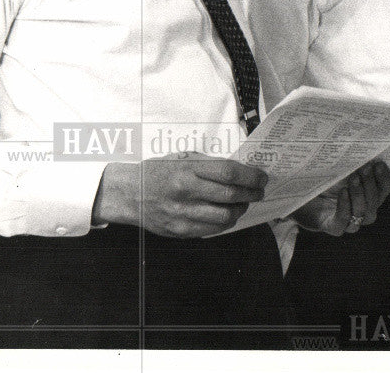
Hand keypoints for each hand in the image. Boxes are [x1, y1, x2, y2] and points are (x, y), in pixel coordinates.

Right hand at [92, 152, 268, 237]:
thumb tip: (240, 172)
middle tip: (259, 191)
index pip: (229, 173)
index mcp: (187, 170)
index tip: (261, 177)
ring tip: (243, 203)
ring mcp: (182, 214)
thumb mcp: (182, 158)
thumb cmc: (157, 171)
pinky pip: (212, 230)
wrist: (128, 193)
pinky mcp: (180, 230)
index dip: (251, 176)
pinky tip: (228, 215)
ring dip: (240, 210)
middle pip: (231, 195)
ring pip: (225, 216)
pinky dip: (226, 223)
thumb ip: (209, 165)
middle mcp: (185, 192)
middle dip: (251, 194)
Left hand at [289, 160, 389, 235]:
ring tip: (353, 178)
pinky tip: (342, 193)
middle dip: (372, 184)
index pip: (385, 188)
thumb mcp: (339, 167)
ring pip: (366, 214)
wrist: (296, 193)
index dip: (385, 177)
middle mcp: (362, 209)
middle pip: (377, 201)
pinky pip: (344, 222)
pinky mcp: (332, 226)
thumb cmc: (321, 177)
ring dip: (361, 195)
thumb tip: (364, 142)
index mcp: (368, 193)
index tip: (378, 163)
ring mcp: (348, 221)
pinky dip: (345, 207)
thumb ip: (353, 159)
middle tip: (364, 168)